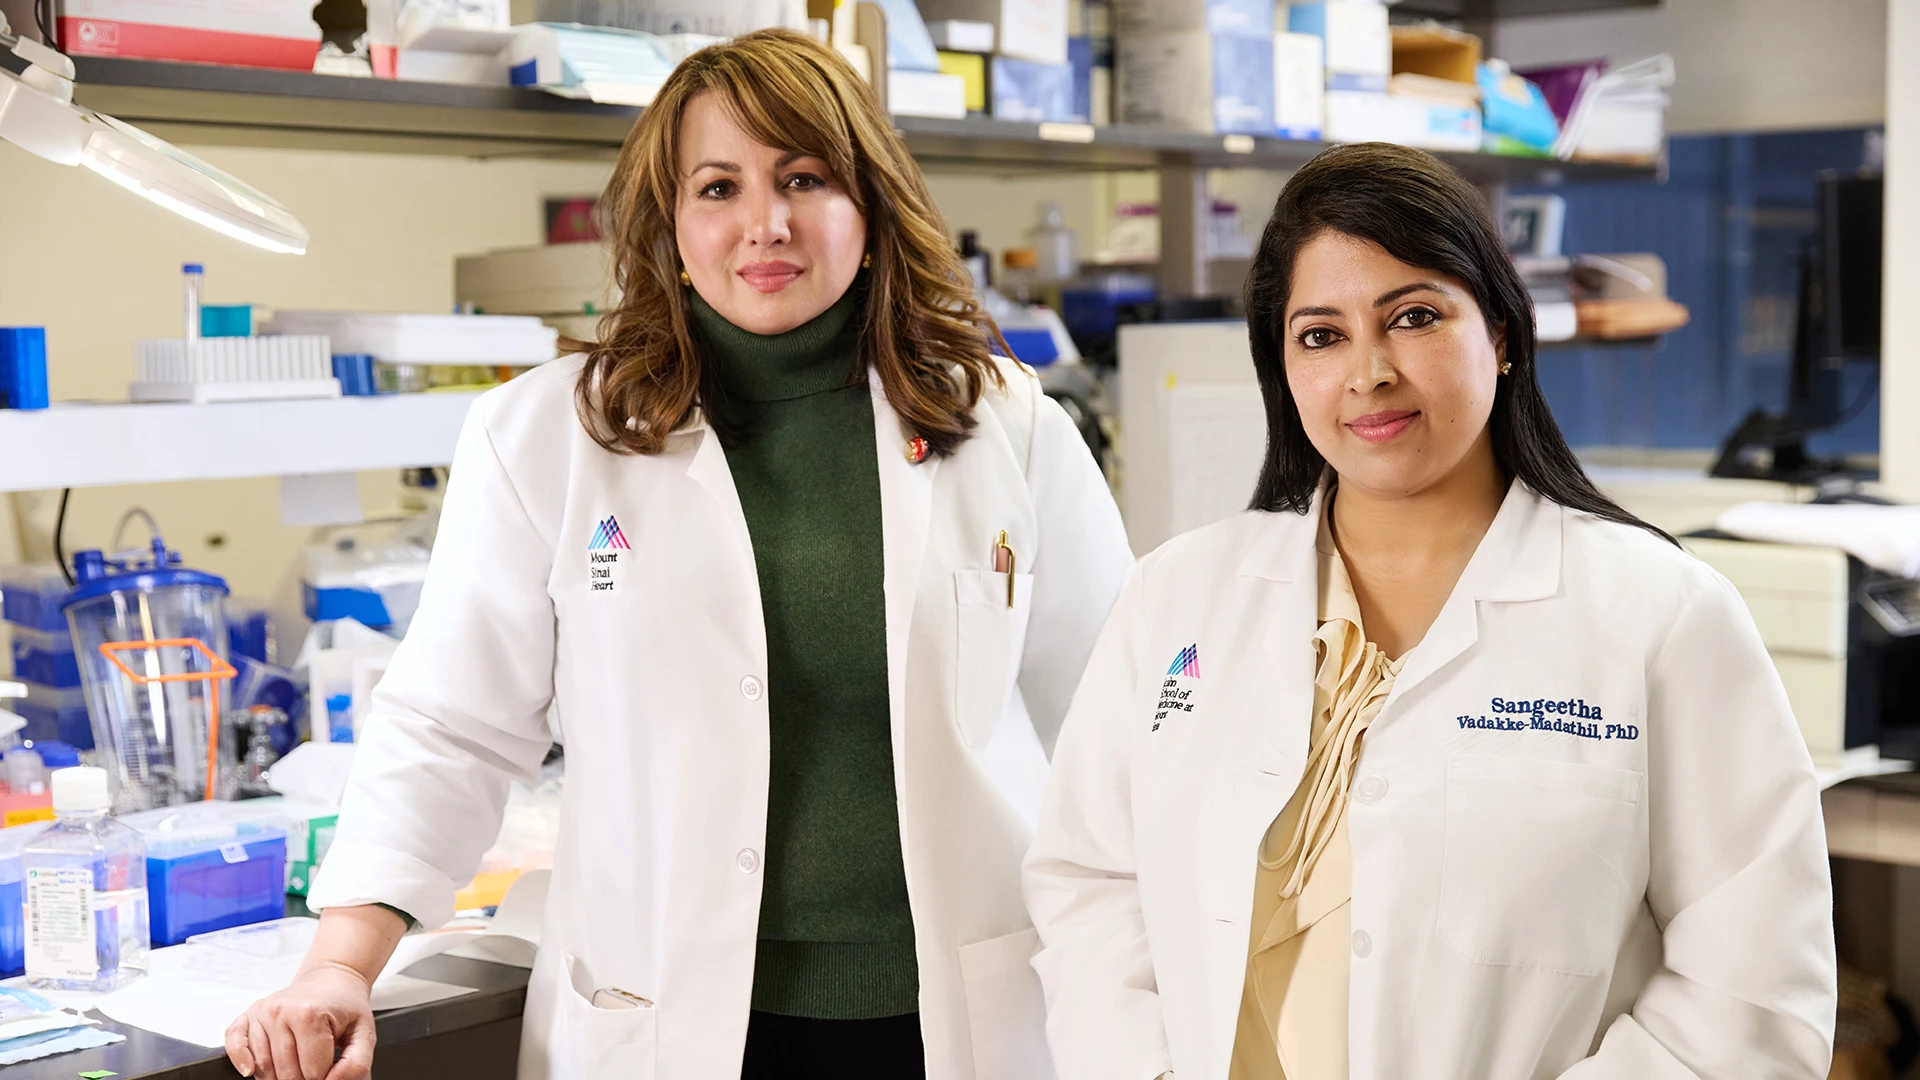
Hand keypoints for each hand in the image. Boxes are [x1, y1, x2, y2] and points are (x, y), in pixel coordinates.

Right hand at [225, 962, 375, 1079]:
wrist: (330, 980)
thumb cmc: (345, 1007)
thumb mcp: (365, 1032)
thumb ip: (356, 1063)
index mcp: (310, 1014)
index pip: (312, 1071)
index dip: (325, 1077)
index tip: (331, 1067)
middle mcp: (281, 1011)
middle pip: (286, 1072)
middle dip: (303, 1079)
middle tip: (316, 1066)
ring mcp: (262, 1013)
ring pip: (263, 1067)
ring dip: (278, 1076)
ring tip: (297, 1064)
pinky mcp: (248, 1015)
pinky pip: (234, 1043)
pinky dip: (239, 1060)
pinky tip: (249, 1071)